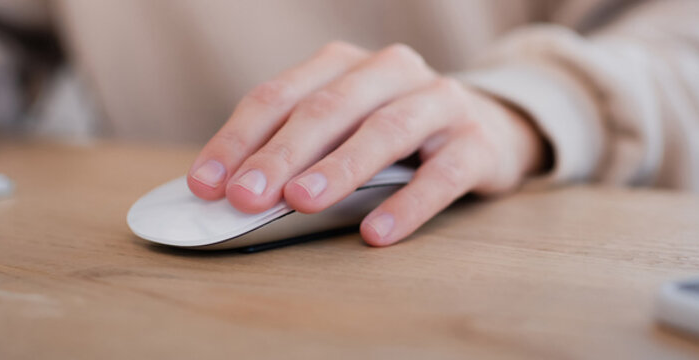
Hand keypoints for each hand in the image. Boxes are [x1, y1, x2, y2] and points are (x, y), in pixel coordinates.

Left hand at [188, 42, 546, 246]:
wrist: (492, 127)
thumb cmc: (395, 135)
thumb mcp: (343, 129)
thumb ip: (294, 152)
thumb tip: (228, 196)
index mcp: (344, 63)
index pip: (280, 96)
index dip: (238, 139)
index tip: (205, 184)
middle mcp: (390, 71)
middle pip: (327, 110)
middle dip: (280, 155)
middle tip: (244, 198)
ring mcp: (439, 101)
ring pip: (384, 131)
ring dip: (339, 169)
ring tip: (301, 203)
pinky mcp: (478, 142)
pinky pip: (442, 174)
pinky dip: (407, 204)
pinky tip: (376, 233)